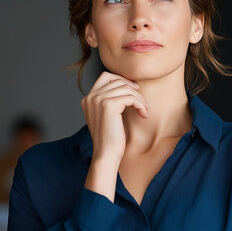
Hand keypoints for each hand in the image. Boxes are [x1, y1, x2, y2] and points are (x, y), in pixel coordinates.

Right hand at [80, 71, 148, 200]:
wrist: (106, 154)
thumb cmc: (110, 138)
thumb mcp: (106, 116)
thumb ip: (110, 100)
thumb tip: (128, 84)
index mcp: (87, 99)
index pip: (105, 76)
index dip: (121, 79)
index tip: (134, 89)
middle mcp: (90, 97)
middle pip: (117, 81)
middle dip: (133, 90)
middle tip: (142, 103)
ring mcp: (98, 99)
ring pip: (126, 88)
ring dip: (139, 99)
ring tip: (144, 111)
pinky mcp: (109, 105)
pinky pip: (131, 97)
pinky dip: (140, 104)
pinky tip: (143, 114)